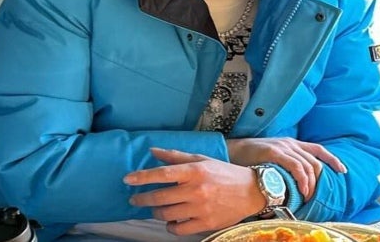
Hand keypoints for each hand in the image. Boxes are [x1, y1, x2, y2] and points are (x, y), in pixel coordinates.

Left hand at [124, 147, 266, 235]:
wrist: (252, 191)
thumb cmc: (225, 173)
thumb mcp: (202, 160)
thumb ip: (176, 156)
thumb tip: (153, 151)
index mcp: (195, 171)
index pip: (163, 173)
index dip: (142, 176)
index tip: (128, 179)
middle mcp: (197, 190)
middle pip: (160, 197)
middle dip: (142, 199)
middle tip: (135, 200)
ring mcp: (201, 208)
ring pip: (167, 214)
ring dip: (155, 212)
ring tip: (154, 208)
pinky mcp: (206, 223)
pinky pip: (178, 229)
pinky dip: (170, 226)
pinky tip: (170, 221)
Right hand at [226, 137, 345, 200]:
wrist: (233, 150)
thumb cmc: (253, 157)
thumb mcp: (274, 156)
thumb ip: (286, 163)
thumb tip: (297, 180)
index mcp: (293, 143)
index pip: (318, 149)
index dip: (332, 159)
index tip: (342, 171)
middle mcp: (291, 143)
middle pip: (315, 161)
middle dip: (320, 179)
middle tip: (316, 195)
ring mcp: (283, 147)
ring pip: (307, 166)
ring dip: (311, 184)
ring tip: (308, 196)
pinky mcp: (275, 153)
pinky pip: (295, 167)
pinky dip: (302, 179)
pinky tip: (302, 190)